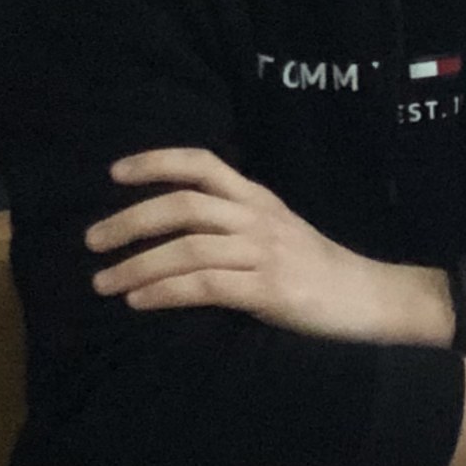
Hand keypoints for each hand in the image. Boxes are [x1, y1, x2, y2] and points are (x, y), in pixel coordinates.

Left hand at [87, 150, 446, 340]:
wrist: (372, 298)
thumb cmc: (317, 269)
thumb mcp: (277, 230)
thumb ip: (233, 221)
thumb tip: (168, 228)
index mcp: (259, 199)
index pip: (202, 164)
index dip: (155, 162)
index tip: (114, 174)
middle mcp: (259, 219)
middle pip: (183, 206)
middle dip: (128, 222)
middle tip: (93, 242)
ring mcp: (266, 253)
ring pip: (186, 249)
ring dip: (135, 266)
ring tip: (104, 283)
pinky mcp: (270, 290)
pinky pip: (204, 286)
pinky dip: (164, 293)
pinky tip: (139, 302)